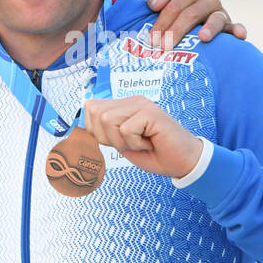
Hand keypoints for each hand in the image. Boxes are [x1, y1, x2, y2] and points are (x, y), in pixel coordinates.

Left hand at [82, 96, 204, 178]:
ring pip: (108, 120)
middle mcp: (132, 101)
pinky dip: (135, 143)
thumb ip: (103, 132)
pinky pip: (126, 129)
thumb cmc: (153, 154)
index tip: (118, 141)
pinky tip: (150, 142)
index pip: (90, 108)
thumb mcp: (121, 144)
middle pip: (95, 113)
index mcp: (123, 105)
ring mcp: (142, 104)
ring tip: (140, 142)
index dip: (96, 131)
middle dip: (107, 137)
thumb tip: (80, 128)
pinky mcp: (151, 112)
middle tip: (129, 143)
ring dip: (121, 141)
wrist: (182, 162)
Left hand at [145, 0, 246, 50]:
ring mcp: (221, 13)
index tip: (151, 39)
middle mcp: (208, 0)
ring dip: (210, 28)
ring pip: (216, 18)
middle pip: (192, 13)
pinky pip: (236, 27)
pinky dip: (238, 30)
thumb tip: (156, 5)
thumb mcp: (165, 5)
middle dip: (176, 30)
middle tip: (164, 48)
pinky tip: (238, 36)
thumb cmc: (175, 15)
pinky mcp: (230, 27)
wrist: (194, 25)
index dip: (162, 21)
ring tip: (202, 38)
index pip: (175, 4)